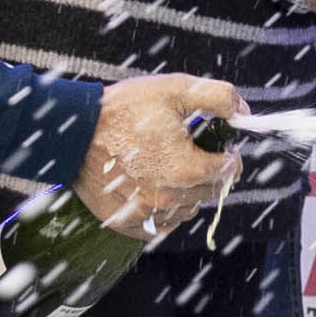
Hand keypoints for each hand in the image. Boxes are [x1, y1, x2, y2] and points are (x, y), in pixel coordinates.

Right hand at [80, 74, 244, 237]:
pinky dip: (163, 213)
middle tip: (193, 153)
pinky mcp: (124, 222)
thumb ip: (218, 97)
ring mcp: (145, 213)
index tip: (222, 147)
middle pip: (208, 192)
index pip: (228, 171)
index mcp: (186, 169)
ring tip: (170, 169)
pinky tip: (156, 190)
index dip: (229, 156)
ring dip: (187, 194)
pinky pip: (159, 227)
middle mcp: (168, 199)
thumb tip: (242, 111)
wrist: (72, 131)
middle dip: (208, 173)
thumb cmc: (121, 110)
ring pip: (186, 211)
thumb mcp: (175, 89)